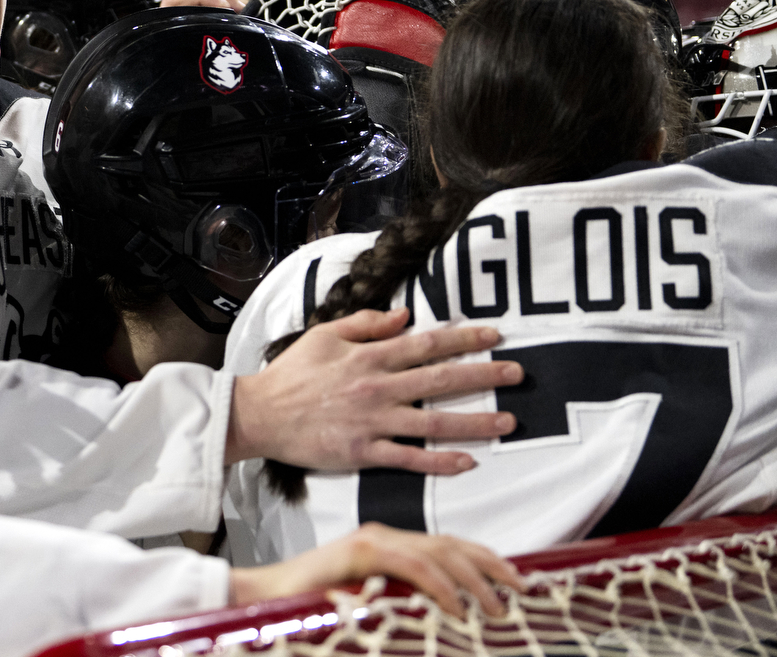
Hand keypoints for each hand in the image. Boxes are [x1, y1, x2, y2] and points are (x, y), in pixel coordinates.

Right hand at [226, 307, 520, 472]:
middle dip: (483, 375)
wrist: (260, 415)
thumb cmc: (291, 374)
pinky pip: (409, 458)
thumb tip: (405, 316)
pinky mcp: (363, 451)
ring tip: (508, 421)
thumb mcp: (324, 335)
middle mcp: (377, 387)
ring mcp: (372, 421)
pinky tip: (467, 462)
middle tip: (518, 373)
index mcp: (369, 357)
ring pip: (433, 422)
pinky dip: (439, 462)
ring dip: (474, 421)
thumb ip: (366, 323)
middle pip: (440, 379)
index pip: (426, 344)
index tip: (494, 334)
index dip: (463, 338)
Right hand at [228, 523, 522, 617]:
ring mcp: (374, 539)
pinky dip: (441, 585)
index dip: (485, 560)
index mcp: (390, 545)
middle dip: (493, 565)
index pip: (447, 546)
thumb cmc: (312, 603)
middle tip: (521, 589)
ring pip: (440, 551)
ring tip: (497, 605)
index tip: (515, 580)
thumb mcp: (369, 602)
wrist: (267, 597)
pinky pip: (414, 565)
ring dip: (475, 579)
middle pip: (452, 543)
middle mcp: (386, 535)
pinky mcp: (361, 550)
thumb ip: (400, 600)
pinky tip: (458, 605)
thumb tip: (443, 621)